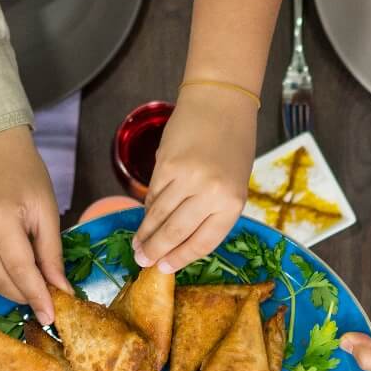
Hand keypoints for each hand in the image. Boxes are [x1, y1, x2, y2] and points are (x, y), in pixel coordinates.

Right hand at [0, 128, 67, 324]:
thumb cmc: (24, 177)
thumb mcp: (46, 211)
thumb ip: (51, 254)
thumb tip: (60, 291)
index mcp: (0, 215)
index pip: (19, 268)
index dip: (36, 296)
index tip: (49, 316)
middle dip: (20, 295)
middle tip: (38, 297)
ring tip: (15, 281)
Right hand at [133, 88, 256, 273]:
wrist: (221, 102)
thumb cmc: (233, 145)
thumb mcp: (233, 184)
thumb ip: (211, 211)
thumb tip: (179, 240)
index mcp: (232, 202)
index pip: (202, 242)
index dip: (180, 258)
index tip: (164, 268)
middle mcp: (210, 193)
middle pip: (175, 232)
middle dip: (156, 250)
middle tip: (142, 261)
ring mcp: (186, 178)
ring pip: (159, 216)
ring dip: (145, 233)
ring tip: (137, 246)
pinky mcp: (166, 165)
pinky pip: (153, 195)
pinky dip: (148, 208)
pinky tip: (145, 217)